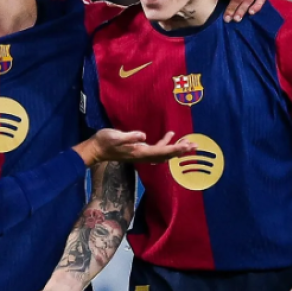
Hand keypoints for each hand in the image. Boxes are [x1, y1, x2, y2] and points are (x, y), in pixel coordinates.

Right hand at [83, 128, 197, 163]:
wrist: (96, 149)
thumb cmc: (105, 141)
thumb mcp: (115, 137)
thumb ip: (129, 137)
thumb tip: (143, 136)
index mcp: (140, 152)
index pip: (162, 151)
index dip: (175, 149)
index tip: (187, 147)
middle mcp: (143, 155)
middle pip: (167, 155)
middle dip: (181, 151)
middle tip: (195, 146)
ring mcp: (142, 153)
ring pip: (164, 153)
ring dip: (176, 148)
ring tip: (189, 143)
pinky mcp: (139, 150)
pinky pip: (157, 149)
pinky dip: (166, 143)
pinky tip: (171, 135)